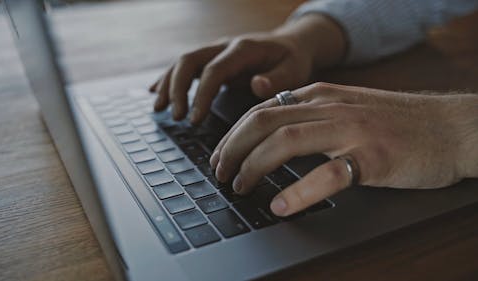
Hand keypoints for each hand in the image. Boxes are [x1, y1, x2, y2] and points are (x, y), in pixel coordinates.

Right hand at [150, 14, 345, 123]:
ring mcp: (215, 50)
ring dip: (168, 84)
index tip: (194, 119)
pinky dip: (169, 79)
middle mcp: (224, 46)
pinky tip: (157, 93)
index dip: (201, 95)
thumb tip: (257, 85)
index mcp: (243, 49)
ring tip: (159, 108)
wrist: (291, 44)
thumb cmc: (293, 60)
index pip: (214, 70)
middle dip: (177, 89)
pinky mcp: (211, 58)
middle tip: (176, 117)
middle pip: (189, 60)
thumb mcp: (295, 70)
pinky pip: (185, 66)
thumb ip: (278, 79)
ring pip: (182, 61)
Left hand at [210, 82, 477, 216]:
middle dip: (232, 149)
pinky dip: (299, 192)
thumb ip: (312, 115)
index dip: (233, 135)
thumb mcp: (347, 106)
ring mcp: (352, 130)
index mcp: (321, 95)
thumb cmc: (398, 121)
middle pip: (263, 122)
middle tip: (220, 173)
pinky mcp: (374, 157)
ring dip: (253, 166)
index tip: (221, 156)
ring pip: (285, 141)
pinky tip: (281, 206)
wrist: (452, 126)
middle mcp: (331, 107)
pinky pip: (328, 174)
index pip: (260, 110)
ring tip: (240, 187)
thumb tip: (272, 134)